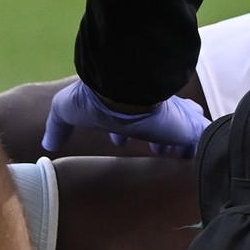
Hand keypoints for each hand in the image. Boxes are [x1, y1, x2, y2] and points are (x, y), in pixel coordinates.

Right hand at [41, 79, 208, 157]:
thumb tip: (48, 143)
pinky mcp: (188, 126)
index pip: (130, 118)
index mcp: (127, 105)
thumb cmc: (95, 98)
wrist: (122, 88)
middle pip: (160, 123)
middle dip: (158, 137)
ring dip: (178, 144)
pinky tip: (198, 160)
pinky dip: (200, 149)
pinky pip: (201, 139)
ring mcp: (173, 116)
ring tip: (174, 157)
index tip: (120, 142)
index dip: (125, 132)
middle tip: (155, 150)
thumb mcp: (66, 111)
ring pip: (182, 131)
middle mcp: (152, 107)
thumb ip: (58, 126)